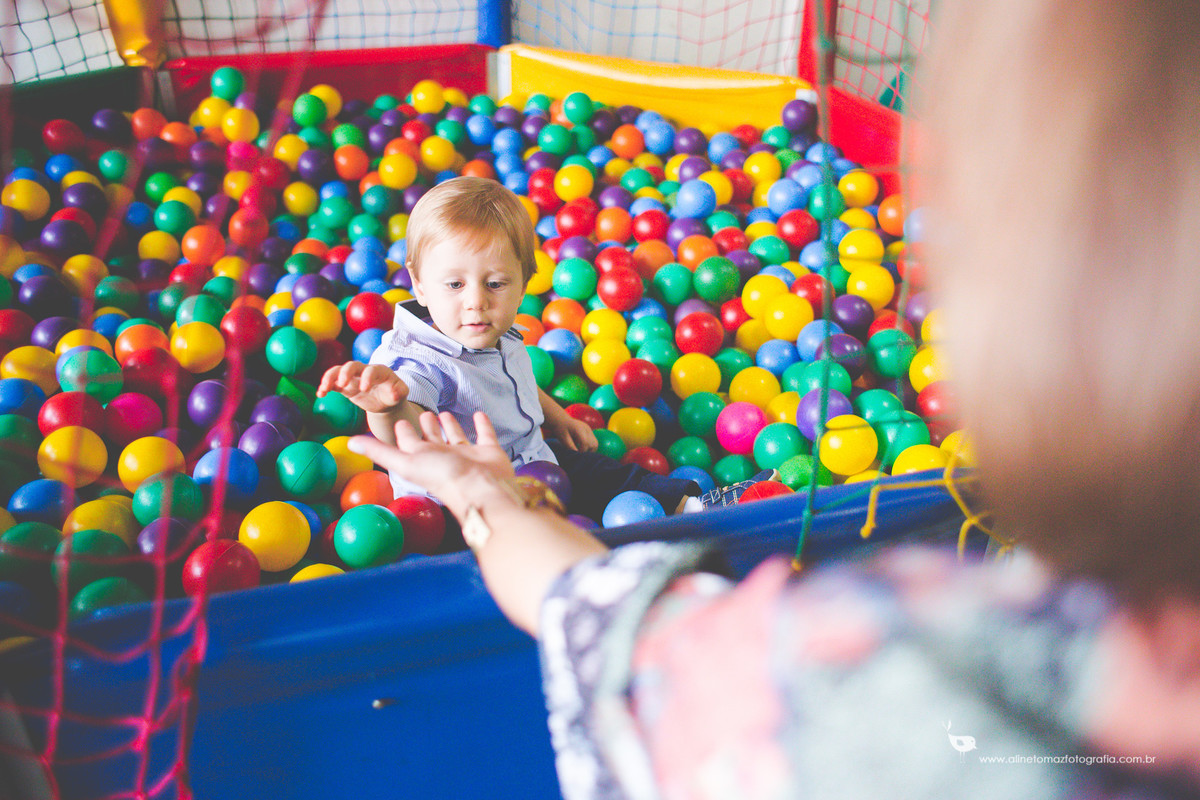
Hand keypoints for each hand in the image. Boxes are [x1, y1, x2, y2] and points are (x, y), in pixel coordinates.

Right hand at [317, 362, 409, 413]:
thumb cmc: (394, 393)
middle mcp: (364, 371)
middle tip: (342, 384)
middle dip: (345, 373)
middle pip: (352, 365)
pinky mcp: (345, 386)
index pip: (371, 370)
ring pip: (338, 371)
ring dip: (330, 377)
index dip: (367, 377)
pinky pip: (333, 383)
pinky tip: (320, 394)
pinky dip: (325, 387)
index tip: (364, 389)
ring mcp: (353, 377)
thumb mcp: (401, 392)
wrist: (385, 400)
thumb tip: (394, 394)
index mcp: (379, 370)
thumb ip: (400, 392)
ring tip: (324, 388)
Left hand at [349, 411, 516, 516]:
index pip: (410, 442)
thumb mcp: (405, 460)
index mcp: (424, 458)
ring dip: (451, 425)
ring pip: (457, 436)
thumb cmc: (442, 476)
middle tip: (424, 412)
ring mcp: (468, 455)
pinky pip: (485, 434)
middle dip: (428, 426)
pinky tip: (479, 414)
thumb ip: (380, 451)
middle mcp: (444, 457)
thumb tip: (349, 443)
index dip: (404, 432)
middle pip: (433, 439)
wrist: (480, 488)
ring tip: (445, 414)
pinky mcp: (489, 451)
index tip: (400, 419)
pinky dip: (482, 425)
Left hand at [549, 414, 598, 451]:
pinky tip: (581, 447)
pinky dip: (589, 446)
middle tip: (579, 454)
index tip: (576, 455)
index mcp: (579, 429)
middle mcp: (586, 428)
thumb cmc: (560, 429)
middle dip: (588, 451)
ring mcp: (589, 429)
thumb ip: (570, 446)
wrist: (561, 420)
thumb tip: (577, 455)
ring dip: (590, 450)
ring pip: (595, 443)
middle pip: (594, 444)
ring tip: (581, 452)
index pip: (585, 443)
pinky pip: (593, 441)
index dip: (582, 451)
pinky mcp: (589, 431)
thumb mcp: (563, 438)